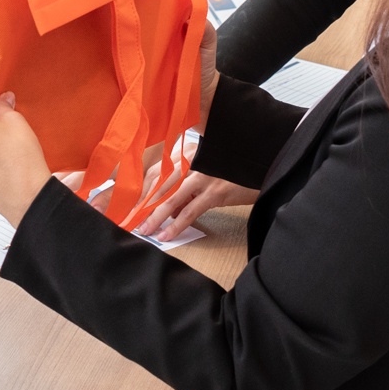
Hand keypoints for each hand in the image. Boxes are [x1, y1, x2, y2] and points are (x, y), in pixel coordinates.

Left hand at [135, 173, 255, 239]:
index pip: (155, 172)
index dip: (138, 190)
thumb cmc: (231, 169)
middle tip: (125, 220)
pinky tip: (166, 235)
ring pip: (171, 198)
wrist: (263, 164)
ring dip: (154, 217)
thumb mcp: (205, 171)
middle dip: (139, 204)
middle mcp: (191, 161)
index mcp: (186, 154)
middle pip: (157, 184)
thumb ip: (186, 186)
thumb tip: (168, 210)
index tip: (126, 206)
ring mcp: (203, 176)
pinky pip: (191, 211)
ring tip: (143, 231)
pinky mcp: (216, 192)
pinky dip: (176, 225)